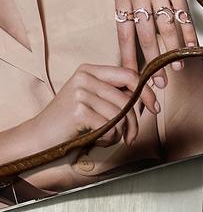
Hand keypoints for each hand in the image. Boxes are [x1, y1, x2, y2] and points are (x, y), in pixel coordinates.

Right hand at [31, 64, 158, 149]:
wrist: (40, 138)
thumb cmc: (72, 124)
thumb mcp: (93, 102)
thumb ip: (115, 96)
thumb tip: (147, 97)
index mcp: (90, 70)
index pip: (129, 75)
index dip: (146, 92)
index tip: (154, 108)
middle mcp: (85, 77)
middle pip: (128, 99)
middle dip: (134, 123)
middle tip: (131, 137)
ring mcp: (80, 92)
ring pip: (120, 115)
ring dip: (118, 134)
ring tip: (107, 139)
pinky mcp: (78, 110)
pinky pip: (110, 126)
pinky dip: (108, 139)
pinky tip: (97, 140)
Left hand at [114, 0, 197, 88]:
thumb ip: (127, 1)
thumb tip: (132, 26)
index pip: (124, 34)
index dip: (129, 58)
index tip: (133, 77)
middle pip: (146, 37)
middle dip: (153, 63)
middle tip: (159, 83)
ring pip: (165, 29)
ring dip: (173, 52)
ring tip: (178, 69)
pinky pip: (181, 13)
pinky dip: (188, 32)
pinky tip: (192, 47)